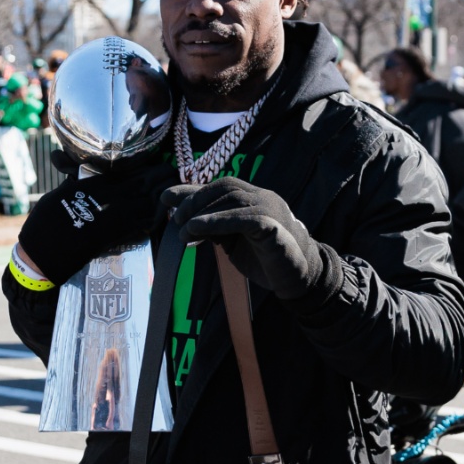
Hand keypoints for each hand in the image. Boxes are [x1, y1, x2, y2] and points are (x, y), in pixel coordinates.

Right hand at [17, 162, 175, 284]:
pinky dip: (158, 214)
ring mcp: (119, 216)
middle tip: (170, 170)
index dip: (142, 166)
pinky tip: (163, 209)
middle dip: (160, 175)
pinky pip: (148, 221)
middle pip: (144, 182)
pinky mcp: (123, 234)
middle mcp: (111, 198)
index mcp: (96, 184)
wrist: (46, 251)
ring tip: (171, 186)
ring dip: (163, 192)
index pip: (127, 170)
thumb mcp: (61, 192)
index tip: (154, 161)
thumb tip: (70, 167)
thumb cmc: (47, 221)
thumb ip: (75, 178)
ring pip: (150, 200)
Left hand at [162, 178, 322, 299]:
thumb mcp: (233, 239)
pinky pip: (245, 218)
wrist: (298, 277)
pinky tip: (198, 230)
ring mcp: (271, 211)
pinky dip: (218, 221)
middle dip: (195, 201)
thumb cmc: (265, 258)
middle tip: (176, 221)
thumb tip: (183, 220)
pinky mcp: (274, 227)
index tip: (166, 198)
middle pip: (225, 188)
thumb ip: (214, 226)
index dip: (192, 190)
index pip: (222, 186)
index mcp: (255, 198)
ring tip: (184, 231)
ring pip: (233, 200)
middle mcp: (264, 198)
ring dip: (202, 214)